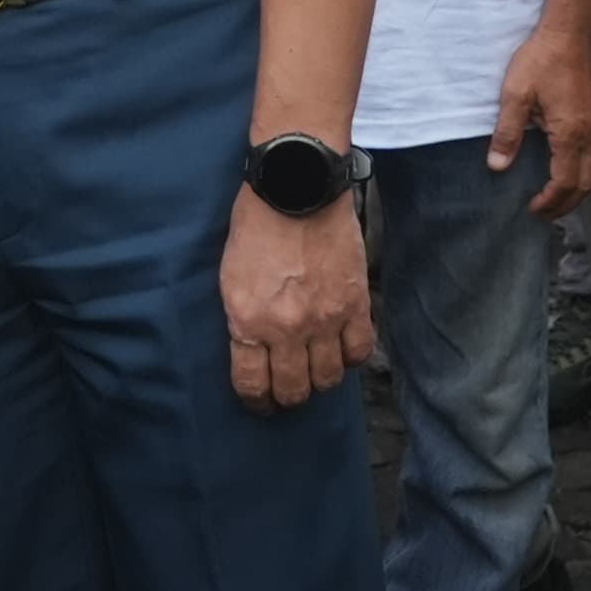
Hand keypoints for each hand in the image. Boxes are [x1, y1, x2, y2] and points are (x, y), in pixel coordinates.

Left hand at [222, 189, 374, 409]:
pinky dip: (351, 358)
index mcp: (248, 322)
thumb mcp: (230, 277)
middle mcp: (287, 329)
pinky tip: (342, 350)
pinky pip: (360, 351)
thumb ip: (243, 318)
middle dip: (288, 398)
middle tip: (287, 391)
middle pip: (293, 390)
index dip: (256, 402)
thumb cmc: (256, 225)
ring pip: (328, 379)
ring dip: (320, 381)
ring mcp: (325, 319)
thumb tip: (253, 348)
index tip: (259, 403)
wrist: (296, 188)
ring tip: (315, 371)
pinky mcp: (355, 304)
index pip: (252, 385)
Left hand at [491, 19, 590, 218]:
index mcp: (570, 133)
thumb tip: (498, 166)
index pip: (565, 182)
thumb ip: (507, 133)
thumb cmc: (541, 60)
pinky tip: (565, 171)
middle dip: (566, 205)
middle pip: (587, 184)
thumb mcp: (515, 95)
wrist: (568, 32)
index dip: (549, 202)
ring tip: (554, 199)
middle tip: (543, 214)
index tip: (532, 209)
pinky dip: (582, 174)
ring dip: (576, 191)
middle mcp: (589, 134)